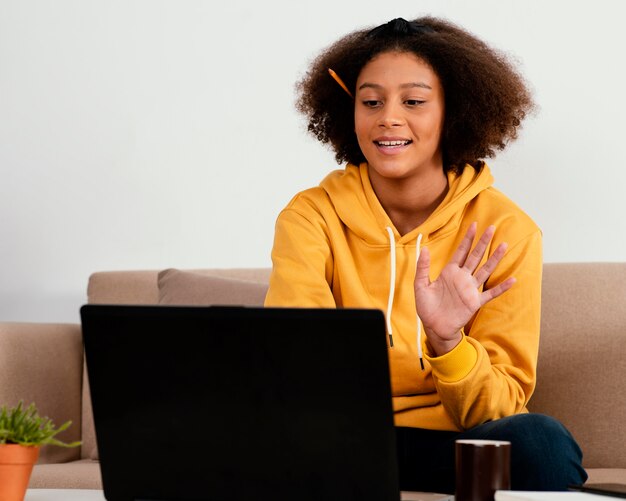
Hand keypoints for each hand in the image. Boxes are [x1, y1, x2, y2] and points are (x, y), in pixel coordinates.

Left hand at [414, 223, 515, 355]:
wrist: (433, 327)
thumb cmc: (426, 306)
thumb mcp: (420, 285)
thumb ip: (422, 268)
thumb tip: (424, 249)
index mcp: (449, 272)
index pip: (460, 252)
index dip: (467, 239)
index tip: (474, 225)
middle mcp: (462, 278)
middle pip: (475, 256)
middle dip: (483, 242)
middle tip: (491, 228)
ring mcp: (470, 289)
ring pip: (485, 270)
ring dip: (494, 259)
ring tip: (503, 245)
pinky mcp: (475, 302)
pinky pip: (490, 293)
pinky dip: (501, 287)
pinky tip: (512, 280)